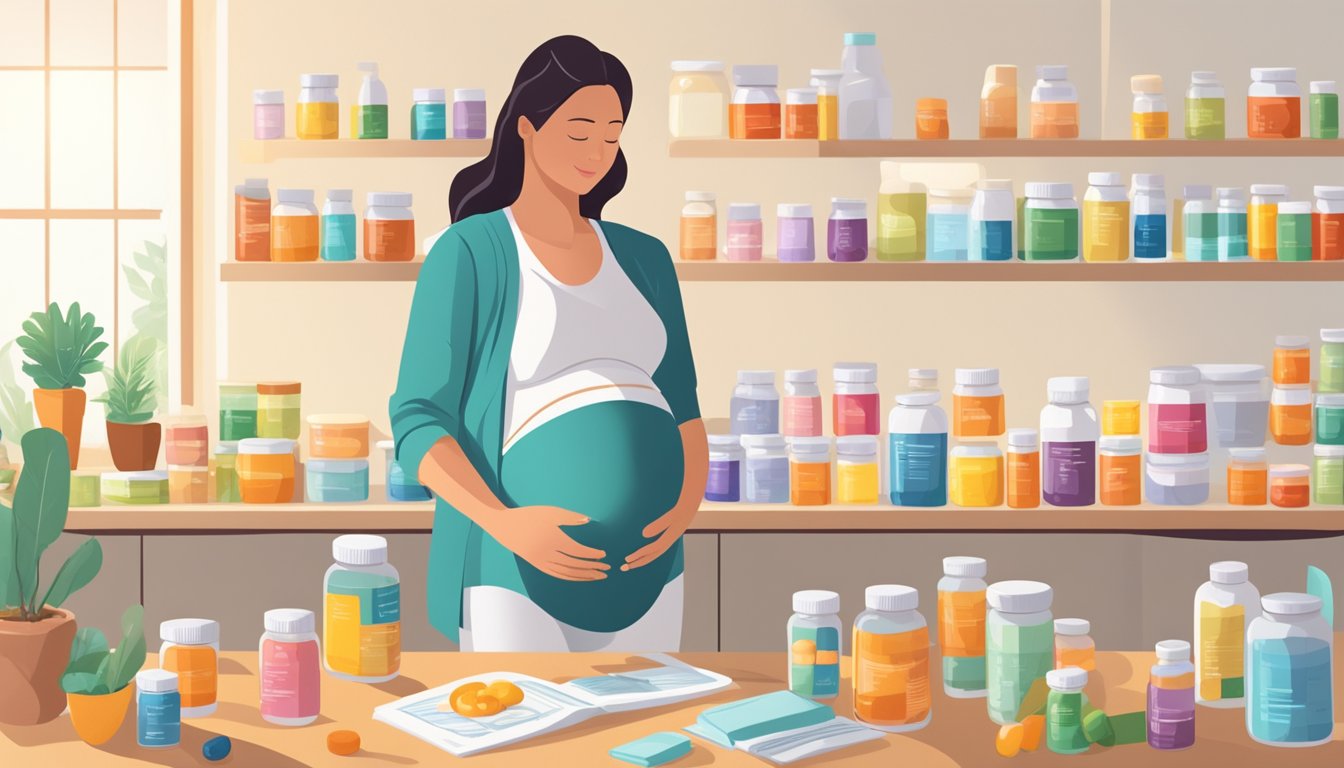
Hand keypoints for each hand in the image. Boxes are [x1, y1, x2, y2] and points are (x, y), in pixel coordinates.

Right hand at [484, 506, 608, 580]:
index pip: (577, 551)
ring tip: (598, 576)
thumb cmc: (530, 516)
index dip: (592, 554)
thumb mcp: (551, 512)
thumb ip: (571, 517)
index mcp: (553, 539)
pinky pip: (557, 575)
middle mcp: (547, 553)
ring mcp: (541, 562)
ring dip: (584, 576)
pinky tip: (581, 576)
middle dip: (592, 568)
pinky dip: (571, 577)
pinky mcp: (537, 565)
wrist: (505, 526)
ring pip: (566, 573)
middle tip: (607, 569)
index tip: (603, 554)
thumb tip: (589, 521)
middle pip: (574, 565)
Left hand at [623, 503, 695, 571]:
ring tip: (631, 563)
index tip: (627, 559)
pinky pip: (655, 551)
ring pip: (653, 555)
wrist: (690, 509)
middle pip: (651, 557)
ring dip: (641, 559)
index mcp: (668, 539)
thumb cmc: (679, 511)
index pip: (651, 550)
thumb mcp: (670, 516)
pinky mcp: (667, 539)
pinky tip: (641, 554)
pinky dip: (647, 554)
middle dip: (638, 563)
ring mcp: (667, 542)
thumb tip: (643, 534)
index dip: (638, 555)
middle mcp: (668, 543)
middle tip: (624, 567)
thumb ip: (658, 525)